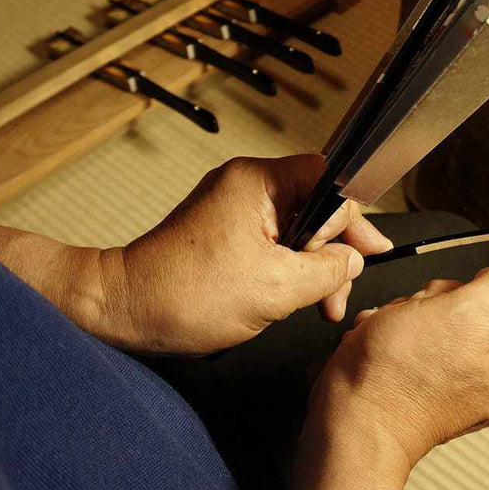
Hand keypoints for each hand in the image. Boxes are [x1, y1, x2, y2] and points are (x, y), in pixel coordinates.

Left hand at [95, 155, 391, 353]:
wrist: (124, 310)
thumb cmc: (186, 295)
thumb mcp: (276, 288)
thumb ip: (327, 270)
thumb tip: (352, 260)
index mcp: (257, 183)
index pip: (327, 179)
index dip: (350, 218)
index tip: (364, 251)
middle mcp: (247, 186)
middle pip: (316, 205)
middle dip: (335, 250)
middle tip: (344, 288)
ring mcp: (236, 208)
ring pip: (299, 228)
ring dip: (314, 266)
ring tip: (323, 305)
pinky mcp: (229, 231)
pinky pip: (276, 241)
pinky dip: (291, 268)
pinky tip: (299, 297)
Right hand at [310, 239, 488, 473]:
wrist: (352, 423)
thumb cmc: (404, 375)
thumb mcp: (467, 310)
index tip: (470, 294)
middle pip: (487, 305)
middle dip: (448, 298)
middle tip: (428, 316)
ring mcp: (462, 383)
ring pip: (448, 316)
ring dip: (418, 311)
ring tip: (401, 331)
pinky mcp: (430, 383)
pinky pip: (422, 337)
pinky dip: (401, 331)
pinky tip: (388, 342)